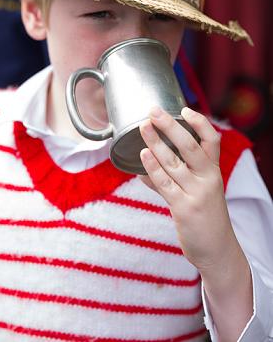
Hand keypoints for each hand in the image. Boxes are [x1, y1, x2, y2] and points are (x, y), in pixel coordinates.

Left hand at [139, 106, 238, 272]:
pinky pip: (163, 183)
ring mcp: (196, 193)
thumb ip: (177, 175)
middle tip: (153, 112)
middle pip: (190, 146)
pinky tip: (142, 157)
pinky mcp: (184, 208)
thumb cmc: (205, 217)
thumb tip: (148, 160)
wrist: (217, 250)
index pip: (212, 140)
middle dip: (170, 126)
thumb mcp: (201, 190)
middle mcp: (208, 179)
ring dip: (155, 143)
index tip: (184, 109)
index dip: (199, 122)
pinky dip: (151, 169)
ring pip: (172, 162)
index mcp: (213, 171)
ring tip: (143, 128)